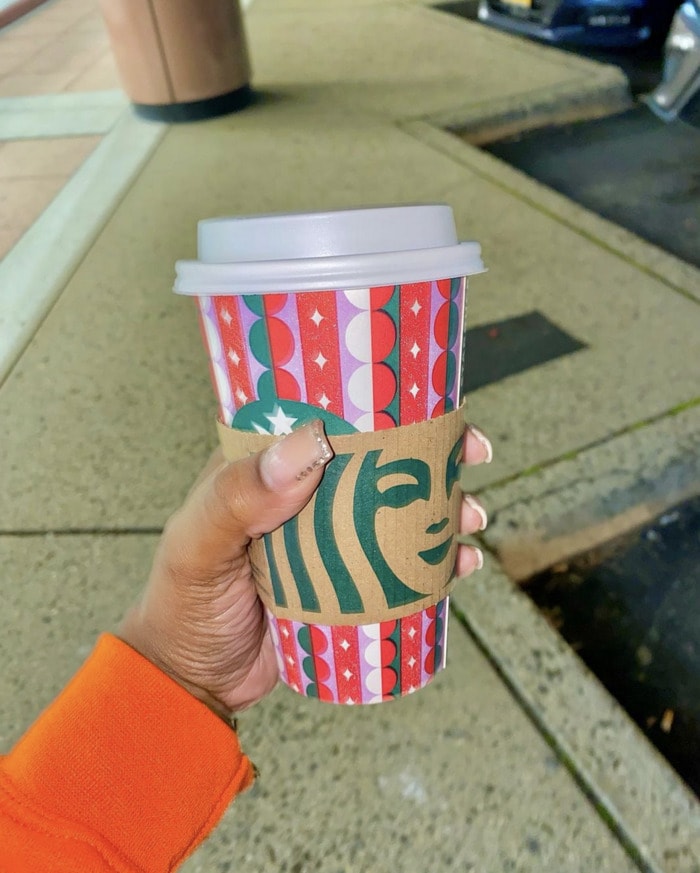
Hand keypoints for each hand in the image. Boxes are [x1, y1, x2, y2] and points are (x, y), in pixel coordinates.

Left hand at [119, 420, 491, 718]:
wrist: (194, 685)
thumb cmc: (181, 608)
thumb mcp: (196, 548)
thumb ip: (236, 498)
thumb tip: (308, 446)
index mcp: (264, 470)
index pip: (323, 419)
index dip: (375, 405)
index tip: (422, 400)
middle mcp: (305, 499)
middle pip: (377, 462)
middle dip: (430, 452)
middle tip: (470, 452)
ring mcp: (332, 544)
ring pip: (399, 512)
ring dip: (443, 507)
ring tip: (470, 515)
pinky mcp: (352, 588)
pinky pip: (403, 568)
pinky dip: (438, 564)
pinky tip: (461, 565)